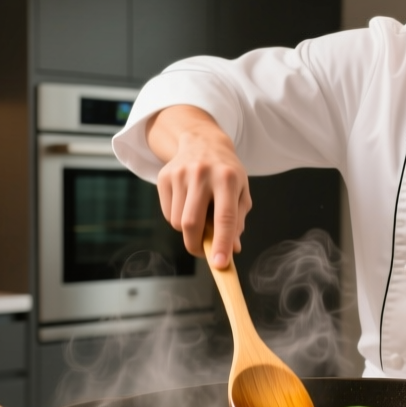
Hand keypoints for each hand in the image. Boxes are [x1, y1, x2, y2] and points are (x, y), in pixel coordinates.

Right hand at [148, 106, 250, 268]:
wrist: (201, 141)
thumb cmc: (226, 173)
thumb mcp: (241, 192)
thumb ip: (238, 221)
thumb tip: (232, 250)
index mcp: (228, 178)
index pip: (225, 217)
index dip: (222, 243)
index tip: (220, 264)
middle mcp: (202, 174)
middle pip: (192, 223)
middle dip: (196, 245)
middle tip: (204, 252)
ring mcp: (180, 174)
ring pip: (177, 222)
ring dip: (188, 231)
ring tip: (199, 216)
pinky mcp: (164, 177)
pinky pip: (167, 214)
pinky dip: (177, 219)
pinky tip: (187, 205)